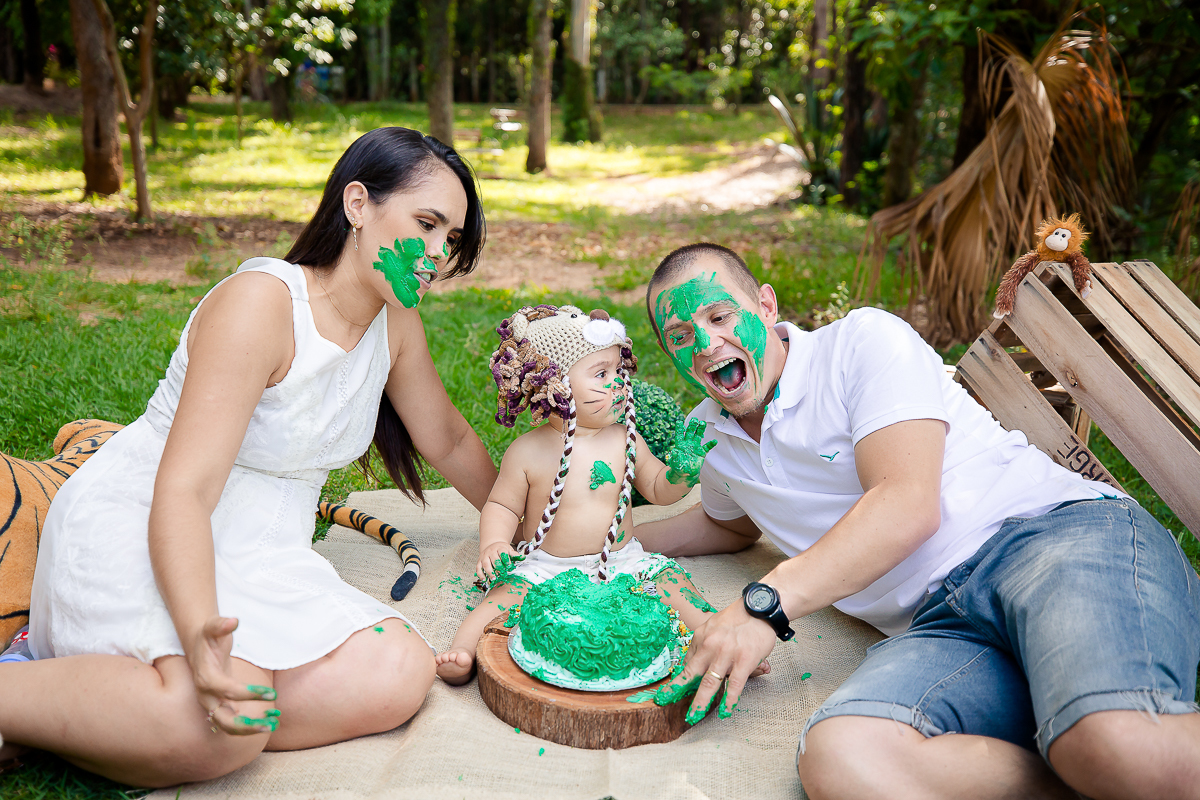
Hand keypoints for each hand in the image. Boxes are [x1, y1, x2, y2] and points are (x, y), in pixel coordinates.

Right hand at [187, 616, 279, 735]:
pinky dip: (249, 726)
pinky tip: (269, 720)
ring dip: (249, 730)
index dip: (248, 694)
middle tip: (269, 724)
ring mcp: (211, 704)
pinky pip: (232, 722)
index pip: (227, 691)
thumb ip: (221, 624)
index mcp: (206, 678)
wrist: (199, 647)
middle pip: (222, 719)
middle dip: (245, 726)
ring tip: (273, 725)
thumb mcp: (213, 626)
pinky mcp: (218, 706)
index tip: (271, 693)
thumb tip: (233, 621)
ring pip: (227, 726)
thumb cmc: (209, 636)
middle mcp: (206, 696)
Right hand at [477, 541, 520, 582]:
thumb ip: (514, 555)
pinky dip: (480, 574)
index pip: (502, 553)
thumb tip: (523, 558)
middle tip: (501, 574)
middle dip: (498, 567)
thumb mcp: (509, 549)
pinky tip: (484, 579)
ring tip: (493, 578)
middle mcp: (491, 551)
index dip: (506, 559)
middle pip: (494, 559)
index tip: (509, 566)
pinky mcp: (479, 561)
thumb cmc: (502, 549)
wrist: (492, 545)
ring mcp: (484, 556)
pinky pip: (478, 568)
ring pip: (485, 564)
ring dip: (489, 572)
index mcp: (499, 548)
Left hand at [654, 602, 776, 722]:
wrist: (760, 608)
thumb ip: (704, 643)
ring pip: (710, 683)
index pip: (687, 661)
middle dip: (677, 691)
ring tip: (694, 715)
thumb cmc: (738, 618)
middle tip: (666, 702)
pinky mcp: (743, 661)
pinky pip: (734, 686)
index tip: (669, 690)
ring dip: (700, 702)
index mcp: (701, 637)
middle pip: (691, 674)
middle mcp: (710, 646)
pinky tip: (725, 711)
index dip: (678, 678)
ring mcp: (726, 655)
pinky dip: (729, 701)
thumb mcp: (713, 625)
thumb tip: (693, 661)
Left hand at [665, 418, 716, 486]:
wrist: (686, 474)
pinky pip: (706, 448)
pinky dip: (710, 444)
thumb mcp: (675, 462)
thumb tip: (674, 451)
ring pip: (698, 437)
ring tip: (703, 423)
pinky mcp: (701, 453)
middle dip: (692, 426)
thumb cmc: (679, 468)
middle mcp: (688, 444)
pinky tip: (714, 441)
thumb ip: (675, 457)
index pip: (680, 435)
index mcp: (680, 445)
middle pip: (690, 433)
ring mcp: (695, 448)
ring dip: (700, 430)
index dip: (680, 429)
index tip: (679, 422)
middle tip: (694, 420)